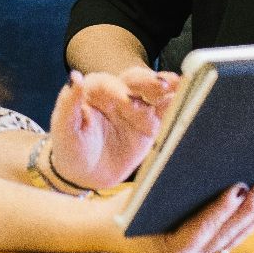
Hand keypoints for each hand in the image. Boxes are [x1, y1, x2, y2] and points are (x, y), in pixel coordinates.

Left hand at [46, 67, 180, 190]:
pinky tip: (189, 100)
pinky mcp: (150, 124)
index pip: (108, 84)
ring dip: (168, 87)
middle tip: (162, 85)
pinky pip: (165, 112)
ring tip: (182, 85)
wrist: (84, 175)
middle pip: (135, 81)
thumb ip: (68, 103)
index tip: (126, 101)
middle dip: (148, 82)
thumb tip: (75, 77)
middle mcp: (118, 93)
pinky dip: (177, 105)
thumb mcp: (64, 129)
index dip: (118, 91)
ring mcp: (136, 108)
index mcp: (94, 90)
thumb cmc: (70, 148)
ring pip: (154, 92)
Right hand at [105, 181, 253, 252]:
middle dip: (246, 211)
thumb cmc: (122, 210)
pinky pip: (227, 240)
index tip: (239, 188)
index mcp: (169, 251)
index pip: (201, 229)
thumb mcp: (141, 197)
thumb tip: (203, 165)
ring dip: (251, 218)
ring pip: (230, 239)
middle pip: (223, 235)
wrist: (107, 232)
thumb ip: (168, 187)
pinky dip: (243, 225)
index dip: (222, 209)